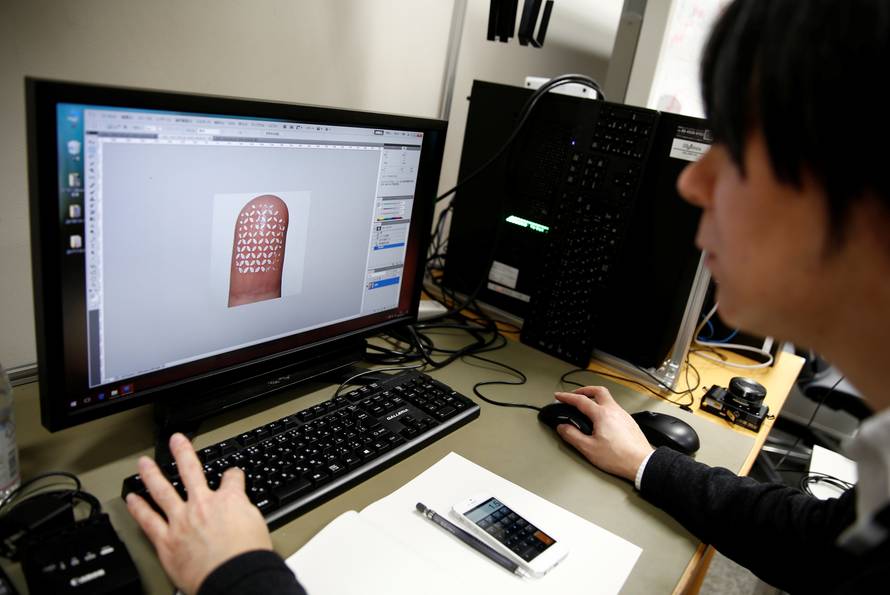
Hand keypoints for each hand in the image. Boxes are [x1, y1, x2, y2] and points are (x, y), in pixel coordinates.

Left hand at [126, 433, 272, 594]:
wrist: (235, 578)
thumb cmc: (248, 557)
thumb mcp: (258, 524)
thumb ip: (244, 512)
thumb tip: (241, 510)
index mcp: (229, 500)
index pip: (232, 478)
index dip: (233, 474)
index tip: (232, 475)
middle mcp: (202, 505)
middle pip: (190, 470)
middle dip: (183, 452)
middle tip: (176, 440)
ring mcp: (181, 521)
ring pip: (162, 490)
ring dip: (152, 474)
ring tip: (144, 463)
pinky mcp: (166, 541)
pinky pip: (148, 521)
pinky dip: (138, 509)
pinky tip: (131, 499)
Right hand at [553, 387, 653, 481]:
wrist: (641, 463)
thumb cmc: (619, 457)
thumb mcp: (589, 449)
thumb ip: (572, 436)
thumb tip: (563, 427)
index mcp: (602, 415)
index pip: (580, 400)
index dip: (567, 397)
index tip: (559, 396)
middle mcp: (614, 411)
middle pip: (598, 391)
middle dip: (584, 390)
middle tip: (575, 395)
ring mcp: (623, 415)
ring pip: (608, 399)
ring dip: (595, 398)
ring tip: (587, 407)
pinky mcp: (629, 422)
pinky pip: (614, 408)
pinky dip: (604, 407)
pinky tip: (601, 419)